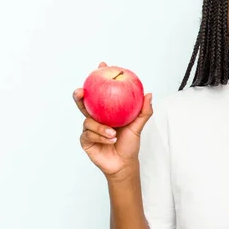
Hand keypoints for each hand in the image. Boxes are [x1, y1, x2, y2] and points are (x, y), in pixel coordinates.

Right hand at [73, 62, 152, 177]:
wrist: (124, 163)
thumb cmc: (130, 144)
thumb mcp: (138, 126)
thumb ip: (144, 111)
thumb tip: (149, 94)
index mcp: (106, 111)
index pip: (101, 92)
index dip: (99, 78)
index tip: (102, 65)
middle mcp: (96, 118)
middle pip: (84, 103)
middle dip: (79, 95)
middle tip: (81, 91)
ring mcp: (89, 129)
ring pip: (88, 122)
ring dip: (101, 128)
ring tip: (113, 133)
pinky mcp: (85, 140)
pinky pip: (89, 134)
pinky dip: (101, 137)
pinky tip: (110, 140)